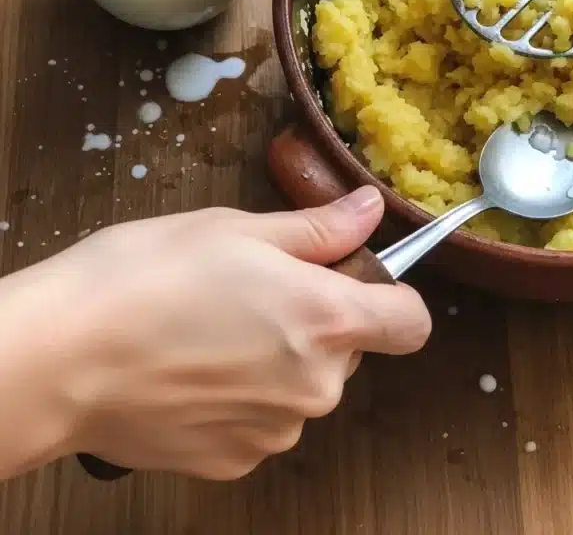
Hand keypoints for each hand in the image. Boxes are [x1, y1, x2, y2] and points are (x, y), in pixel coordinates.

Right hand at [2, 190, 429, 479]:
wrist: (63, 357)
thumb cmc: (147, 276)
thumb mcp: (236, 228)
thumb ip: (317, 228)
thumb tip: (370, 209)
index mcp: (325, 319)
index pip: (410, 322)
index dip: (392, 296)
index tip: (356, 279)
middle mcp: (315, 386)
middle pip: (347, 350)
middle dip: (314, 320)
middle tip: (250, 289)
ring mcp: (275, 432)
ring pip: (302, 387)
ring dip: (275, 360)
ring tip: (208, 329)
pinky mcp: (234, 462)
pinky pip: (261, 422)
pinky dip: (240, 398)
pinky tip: (190, 370)